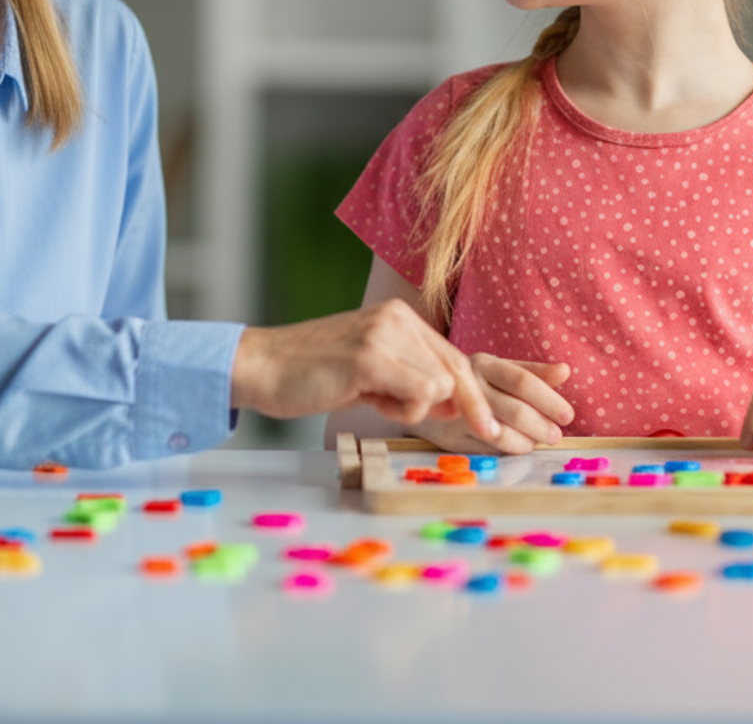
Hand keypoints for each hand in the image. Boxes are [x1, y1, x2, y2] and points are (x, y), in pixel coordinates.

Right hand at [231, 301, 500, 441]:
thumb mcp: (370, 372)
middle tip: (489, 435)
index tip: (491, 424)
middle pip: (457, 369)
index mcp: (398, 317)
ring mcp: (384, 333)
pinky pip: (418, 394)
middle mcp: (396, 317)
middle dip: (475, 407)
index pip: (453, 357)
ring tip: (375, 401)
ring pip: (440, 385)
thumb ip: (410, 380)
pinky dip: (402, 410)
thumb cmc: (312, 374)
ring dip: (414, 409)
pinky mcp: (369, 355)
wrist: (261, 367)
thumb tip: (455, 404)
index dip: (475, 394)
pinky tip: (368, 400)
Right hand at [410, 355, 573, 454]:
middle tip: (555, 435)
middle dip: (542, 427)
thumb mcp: (501, 370)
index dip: (549, 400)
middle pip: (515, 411)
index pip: (523, 382)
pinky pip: (489, 449)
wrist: (428, 399)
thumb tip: (565, 371)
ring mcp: (457, 414)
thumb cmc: (477, 383)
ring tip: (537, 441)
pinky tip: (517, 445)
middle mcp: (469, 386)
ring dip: (528, 442)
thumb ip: (534, 372)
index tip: (567, 415)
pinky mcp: (451, 438)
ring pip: (503, 434)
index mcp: (485, 364)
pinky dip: (510, 450)